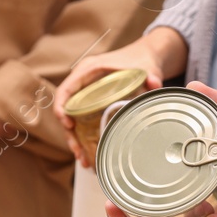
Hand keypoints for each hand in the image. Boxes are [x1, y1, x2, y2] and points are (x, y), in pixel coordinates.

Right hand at [52, 28, 186, 167]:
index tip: (68, 124)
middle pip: (67, 110)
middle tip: (78, 151)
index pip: (66, 89)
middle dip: (69, 133)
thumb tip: (154, 84)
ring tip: (84, 160)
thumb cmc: (140, 59)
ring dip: (76, 140)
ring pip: (73, 120)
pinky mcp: (93, 104)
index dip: (61, 107)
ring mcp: (87, 94)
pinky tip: (90, 153)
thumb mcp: (146, 67)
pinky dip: (84, 138)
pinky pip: (83, 122)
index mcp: (89, 70)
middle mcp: (83, 83)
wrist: (145, 56)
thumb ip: (150, 75)